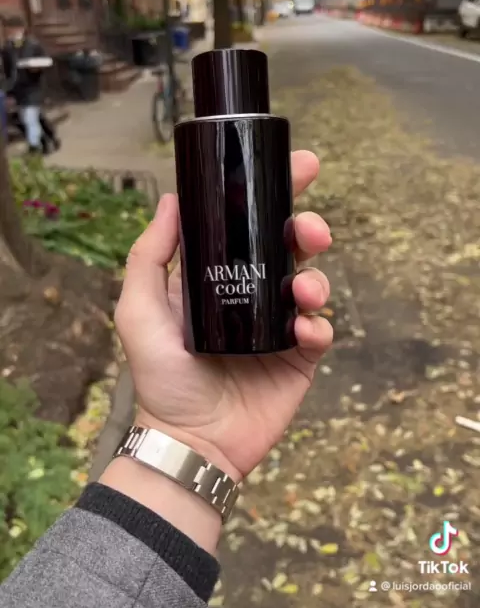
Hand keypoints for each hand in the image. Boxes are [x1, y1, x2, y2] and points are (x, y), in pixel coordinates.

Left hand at [115, 150, 332, 482]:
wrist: (190, 440)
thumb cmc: (160, 377)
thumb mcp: (138, 310)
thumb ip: (149, 256)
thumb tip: (171, 199)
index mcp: (217, 277)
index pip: (249, 226)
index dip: (275, 194)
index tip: (300, 167)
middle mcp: (250, 295)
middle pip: (290, 248)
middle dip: (308, 228)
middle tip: (310, 230)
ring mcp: (277, 327)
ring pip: (312, 284)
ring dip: (317, 277)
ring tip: (303, 291)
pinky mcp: (299, 359)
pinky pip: (320, 331)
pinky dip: (319, 325)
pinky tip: (303, 330)